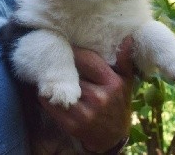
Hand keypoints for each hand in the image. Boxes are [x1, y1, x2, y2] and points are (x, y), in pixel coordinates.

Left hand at [39, 37, 133, 152]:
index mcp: (112, 84)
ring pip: (59, 86)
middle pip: (71, 72)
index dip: (75, 51)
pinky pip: (50, 103)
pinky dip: (46, 94)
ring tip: (49, 71)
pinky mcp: (71, 125)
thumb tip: (128, 38)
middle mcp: (99, 98)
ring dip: (52, 78)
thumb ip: (125, 60)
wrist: (113, 136)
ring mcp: (85, 113)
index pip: (88, 60)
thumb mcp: (127, 81)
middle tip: (54, 56)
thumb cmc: (119, 103)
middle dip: (63, 64)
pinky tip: (48, 89)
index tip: (67, 45)